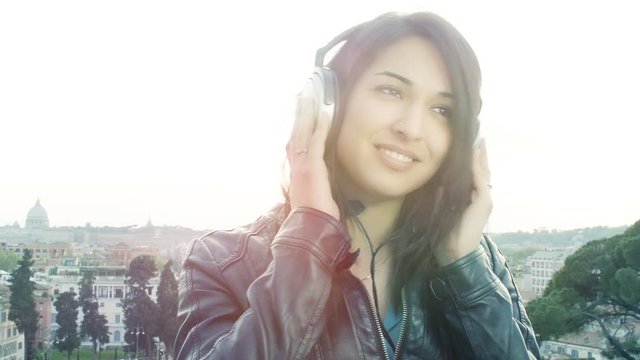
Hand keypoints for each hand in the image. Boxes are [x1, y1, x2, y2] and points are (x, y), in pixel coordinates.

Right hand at [287, 96, 339, 219]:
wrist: (311, 230)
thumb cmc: (314, 219)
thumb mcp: (313, 200)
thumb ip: (315, 188)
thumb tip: (320, 185)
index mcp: (296, 176)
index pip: (294, 148)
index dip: (296, 131)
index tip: (298, 118)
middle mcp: (295, 168)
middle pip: (294, 135)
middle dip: (298, 116)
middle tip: (301, 99)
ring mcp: (302, 167)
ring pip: (302, 134)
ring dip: (306, 115)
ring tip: (309, 99)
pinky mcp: (311, 168)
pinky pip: (315, 142)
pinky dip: (319, 127)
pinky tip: (324, 115)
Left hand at [434, 138, 492, 265]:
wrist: (454, 252)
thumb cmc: (445, 234)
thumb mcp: (440, 209)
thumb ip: (440, 196)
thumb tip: (435, 183)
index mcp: (470, 198)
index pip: (472, 174)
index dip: (470, 160)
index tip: (466, 144)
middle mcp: (480, 197)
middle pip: (480, 170)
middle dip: (478, 154)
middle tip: (476, 135)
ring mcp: (484, 199)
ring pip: (482, 172)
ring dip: (480, 156)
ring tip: (478, 140)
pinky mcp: (484, 202)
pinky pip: (480, 179)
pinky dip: (478, 166)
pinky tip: (475, 153)